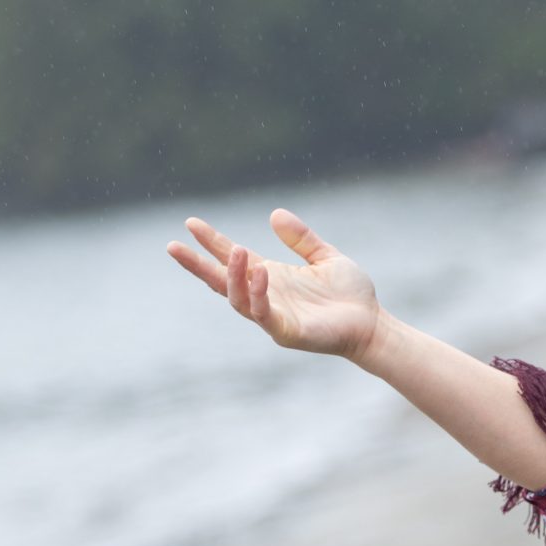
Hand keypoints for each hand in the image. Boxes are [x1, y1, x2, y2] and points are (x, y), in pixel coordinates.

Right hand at [166, 209, 383, 357]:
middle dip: (196, 266)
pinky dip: (258, 294)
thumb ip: (301, 238)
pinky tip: (260, 272)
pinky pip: (264, 314)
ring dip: (232, 275)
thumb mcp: (324, 256)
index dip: (211, 242)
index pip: (232, 259)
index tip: (190, 223)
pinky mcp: (287, 331)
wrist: (372, 324)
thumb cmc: (349, 295)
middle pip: (220, 282)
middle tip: (173, 247)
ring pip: (238, 299)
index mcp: (270, 278)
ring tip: (236, 250)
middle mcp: (265, 297)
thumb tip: (274, 213)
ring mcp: (273, 316)